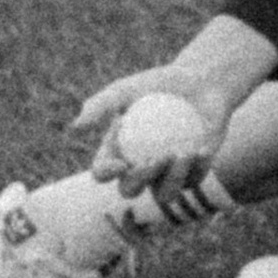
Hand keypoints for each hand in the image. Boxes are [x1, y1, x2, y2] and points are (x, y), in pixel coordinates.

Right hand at [71, 64, 226, 201]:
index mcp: (116, 155)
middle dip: (140, 180)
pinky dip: (198, 166)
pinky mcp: (192, 175)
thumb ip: (101, 105)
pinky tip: (202, 150)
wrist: (200, 82)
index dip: (107, 172)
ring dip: (173, 178)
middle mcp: (137, 172)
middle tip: (156, 157)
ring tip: (183, 153)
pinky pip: (193, 180)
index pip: (102, 171)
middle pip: (130, 190)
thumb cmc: (159, 83)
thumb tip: (75, 127)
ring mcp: (165, 177)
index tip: (121, 162)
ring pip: (164, 194)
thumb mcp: (128, 88)